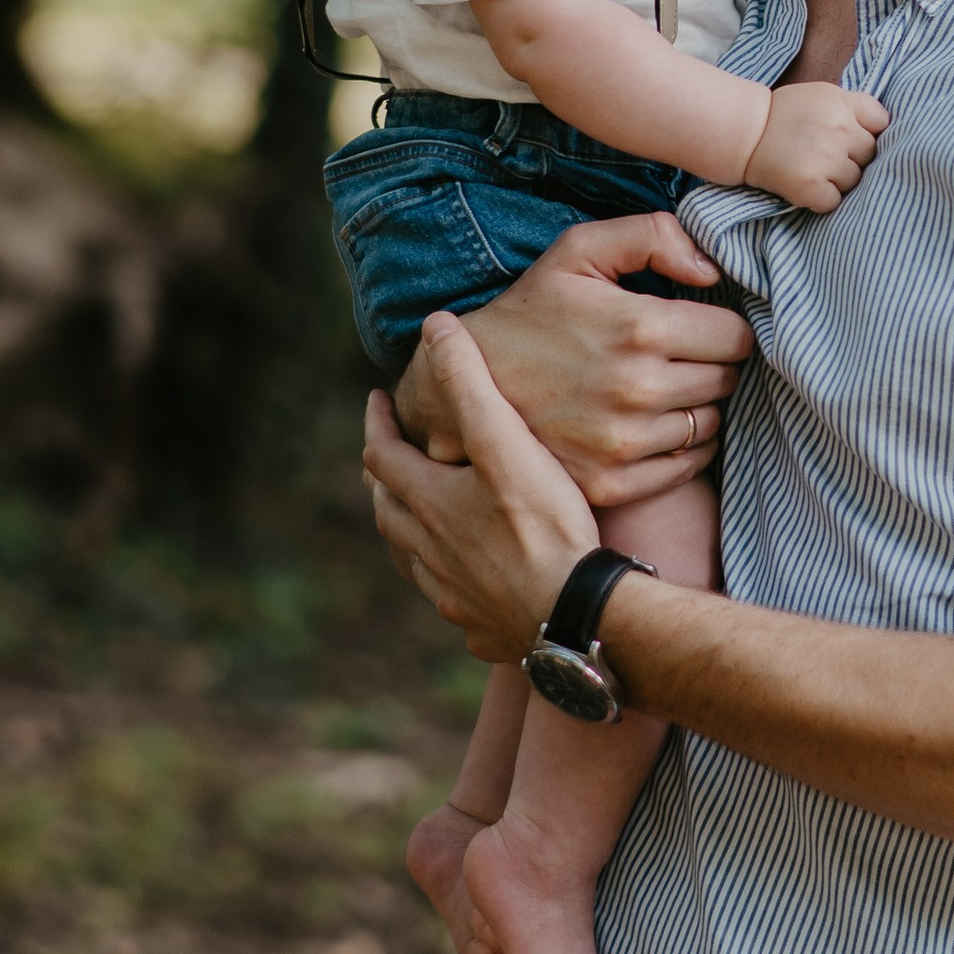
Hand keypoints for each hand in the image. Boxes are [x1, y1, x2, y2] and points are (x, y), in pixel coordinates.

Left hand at [365, 319, 594, 661]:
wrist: (575, 613)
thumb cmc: (545, 525)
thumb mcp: (507, 441)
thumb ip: (470, 383)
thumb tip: (435, 325)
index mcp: (429, 505)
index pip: (381, 455)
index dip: (377, 422)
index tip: (378, 400)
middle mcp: (431, 554)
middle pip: (388, 512)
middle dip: (386, 478)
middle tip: (391, 456)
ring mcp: (455, 596)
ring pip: (414, 562)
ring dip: (410, 534)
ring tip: (419, 520)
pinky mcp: (483, 628)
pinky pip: (455, 604)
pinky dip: (452, 583)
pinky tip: (471, 583)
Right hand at [392, 212, 750, 509]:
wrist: (465, 386)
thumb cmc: (530, 312)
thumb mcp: (579, 249)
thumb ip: (654, 236)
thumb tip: (711, 270)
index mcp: (640, 329)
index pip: (735, 336)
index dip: (725, 326)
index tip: (702, 324)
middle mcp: (638, 391)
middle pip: (727, 380)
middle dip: (714, 363)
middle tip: (683, 354)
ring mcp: (625, 443)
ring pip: (709, 423)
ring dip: (699, 404)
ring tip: (665, 386)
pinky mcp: (614, 482)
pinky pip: (687, 466)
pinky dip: (684, 446)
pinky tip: (656, 423)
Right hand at [746, 82, 887, 211]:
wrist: (745, 133)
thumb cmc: (785, 115)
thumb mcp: (823, 95)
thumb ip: (854, 108)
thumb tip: (887, 131)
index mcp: (842, 103)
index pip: (881, 122)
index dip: (869, 132)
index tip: (851, 136)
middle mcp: (838, 130)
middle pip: (870, 155)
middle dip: (853, 158)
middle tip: (826, 155)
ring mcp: (826, 159)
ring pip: (855, 180)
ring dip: (838, 180)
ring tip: (814, 168)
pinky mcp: (811, 186)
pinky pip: (834, 201)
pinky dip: (822, 198)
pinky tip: (806, 184)